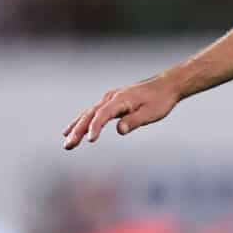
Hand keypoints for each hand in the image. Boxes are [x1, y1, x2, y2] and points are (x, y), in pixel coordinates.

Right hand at [63, 76, 181, 148]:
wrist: (165, 87)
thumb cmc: (160, 101)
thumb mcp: (151, 113)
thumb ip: (135, 121)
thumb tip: (120, 130)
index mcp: (120, 100)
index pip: (103, 115)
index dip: (95, 127)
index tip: (90, 140)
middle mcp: (111, 97)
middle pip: (90, 115)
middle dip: (78, 130)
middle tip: (68, 146)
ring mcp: (109, 99)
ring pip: (88, 113)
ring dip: (76, 127)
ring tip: (67, 141)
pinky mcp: (111, 102)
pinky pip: (93, 112)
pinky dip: (82, 121)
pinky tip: (73, 130)